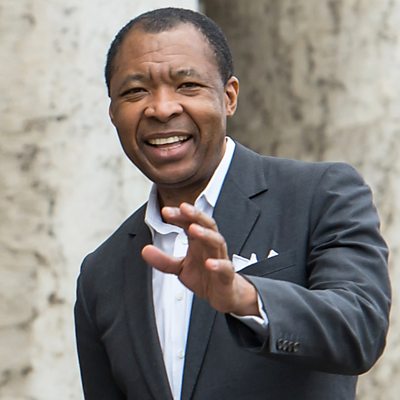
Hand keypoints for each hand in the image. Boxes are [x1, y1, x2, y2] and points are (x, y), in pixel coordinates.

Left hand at [142, 202, 258, 315]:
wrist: (223, 294)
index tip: (166, 211)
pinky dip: (218, 264)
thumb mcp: (180, 267)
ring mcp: (220, 259)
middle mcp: (210, 246)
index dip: (180, 216)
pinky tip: (209, 263)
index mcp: (199, 242)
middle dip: (196, 215)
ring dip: (206, 234)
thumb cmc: (204, 275)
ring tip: (193, 229)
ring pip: (217, 241)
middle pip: (207, 225)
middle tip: (183, 208)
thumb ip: (163, 260)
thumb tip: (145, 250)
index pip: (191, 222)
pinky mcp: (227, 275)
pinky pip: (225, 267)